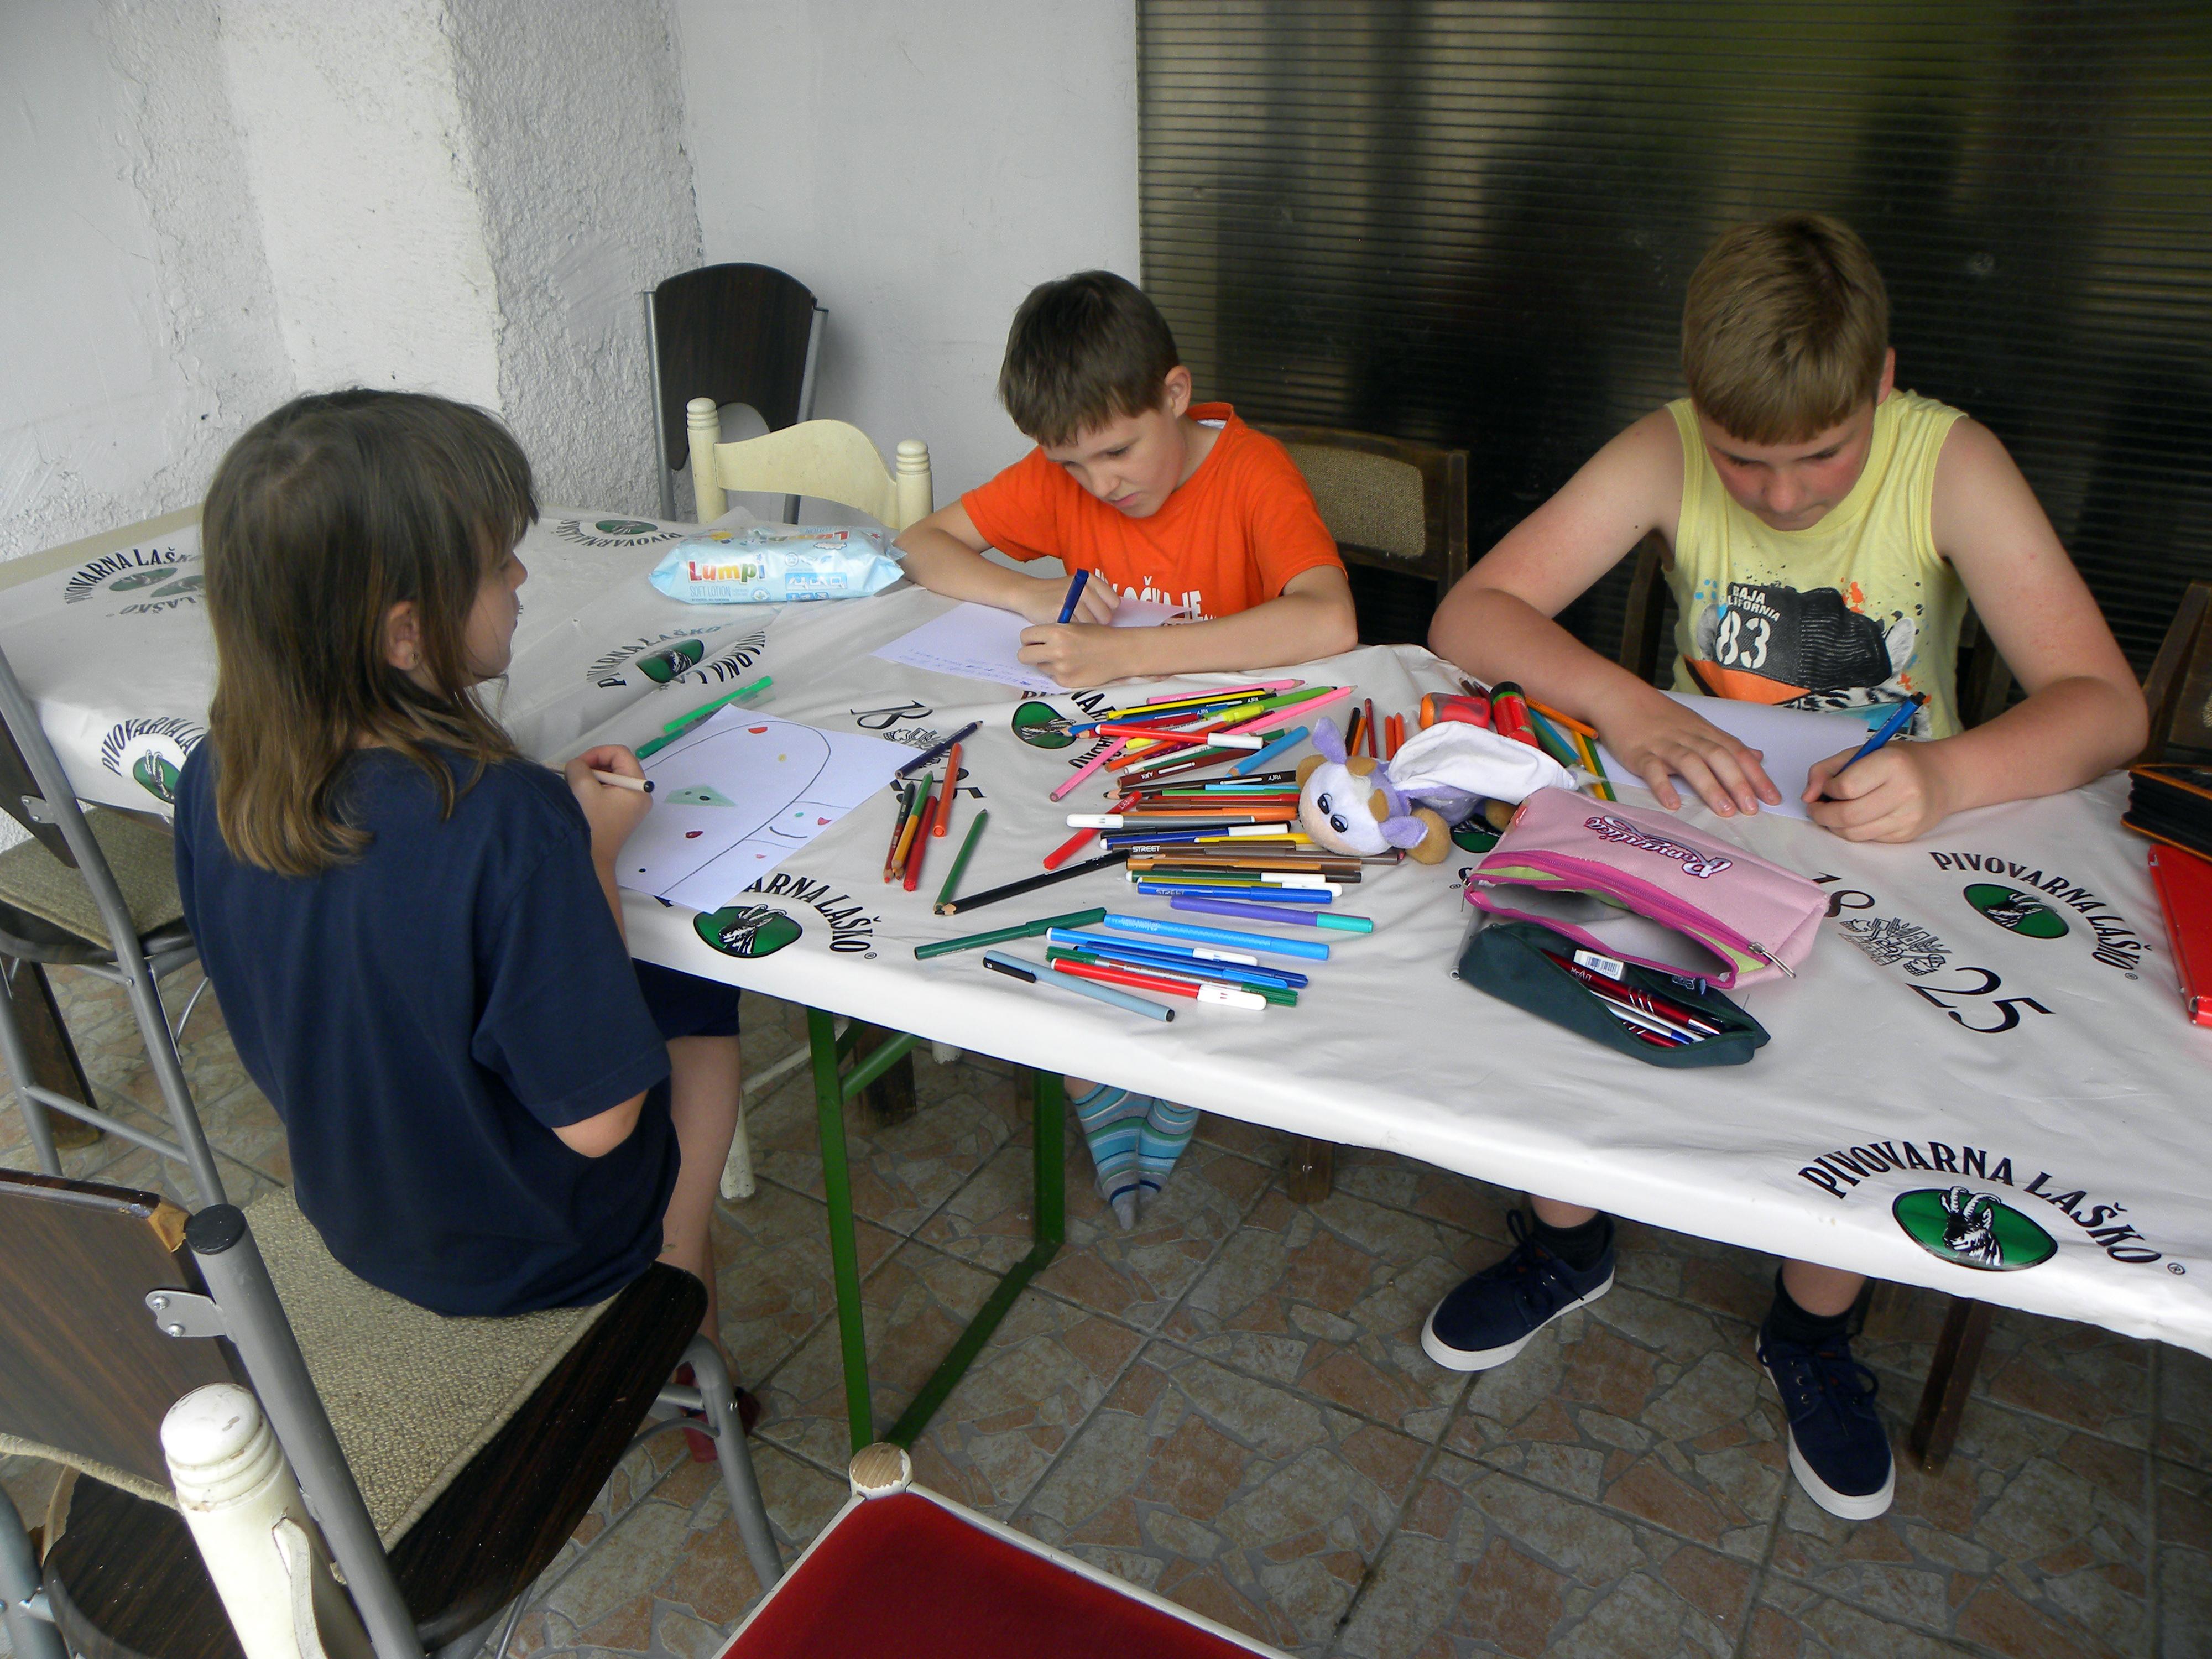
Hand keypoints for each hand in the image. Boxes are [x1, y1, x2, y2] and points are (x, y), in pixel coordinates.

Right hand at [564, 745, 651, 860]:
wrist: (592, 860)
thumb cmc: (591, 823)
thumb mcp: (582, 787)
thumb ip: (579, 767)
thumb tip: (578, 765)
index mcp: (638, 786)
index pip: (621, 753)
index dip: (598, 752)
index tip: (578, 764)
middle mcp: (641, 793)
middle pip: (619, 763)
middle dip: (594, 764)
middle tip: (575, 773)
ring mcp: (633, 804)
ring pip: (613, 777)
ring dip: (593, 776)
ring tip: (576, 784)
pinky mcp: (623, 812)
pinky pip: (611, 790)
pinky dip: (596, 787)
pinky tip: (582, 795)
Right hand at [1015, 571, 1117, 626]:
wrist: (1029, 594)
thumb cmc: (1056, 594)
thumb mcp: (1079, 586)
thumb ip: (1097, 596)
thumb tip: (1114, 614)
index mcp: (1090, 580)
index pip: (1114, 603)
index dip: (1106, 612)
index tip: (1095, 614)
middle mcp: (1083, 587)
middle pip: (1105, 617)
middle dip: (1096, 623)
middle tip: (1084, 623)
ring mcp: (1072, 600)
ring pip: (1091, 625)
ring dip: (1084, 630)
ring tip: (1074, 626)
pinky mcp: (1060, 613)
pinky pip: (1076, 630)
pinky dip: (1073, 633)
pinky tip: (1066, 628)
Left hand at [1017, 623, 1136, 687]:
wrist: (1120, 652)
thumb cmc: (1099, 636)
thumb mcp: (1074, 624)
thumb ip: (1053, 631)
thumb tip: (1034, 639)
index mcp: (1056, 632)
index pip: (1025, 636)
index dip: (1029, 638)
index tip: (1035, 640)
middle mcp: (1055, 651)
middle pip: (1023, 655)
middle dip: (1029, 653)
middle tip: (1040, 651)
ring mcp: (1060, 668)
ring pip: (1039, 667)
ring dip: (1047, 663)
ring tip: (1067, 657)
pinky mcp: (1066, 682)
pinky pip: (1053, 677)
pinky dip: (1060, 672)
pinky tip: (1075, 666)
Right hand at [1598, 689, 1781, 817]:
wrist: (1620, 698)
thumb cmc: (1659, 716)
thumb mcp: (1697, 726)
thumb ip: (1725, 744)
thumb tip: (1757, 757)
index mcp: (1705, 732)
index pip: (1736, 752)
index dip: (1756, 775)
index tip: (1772, 798)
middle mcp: (1689, 737)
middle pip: (1718, 757)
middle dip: (1738, 783)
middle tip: (1752, 809)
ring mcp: (1664, 745)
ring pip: (1691, 763)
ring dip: (1709, 786)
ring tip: (1724, 811)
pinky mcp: (1639, 753)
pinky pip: (1653, 769)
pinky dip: (1663, 786)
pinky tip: (1673, 804)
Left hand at [1805, 741, 1952, 841]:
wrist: (1942, 777)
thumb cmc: (1897, 761)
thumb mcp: (1861, 753)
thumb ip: (1826, 769)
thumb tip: (1807, 796)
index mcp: (1892, 764)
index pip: (1845, 787)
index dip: (1827, 789)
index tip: (1827, 786)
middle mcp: (1904, 792)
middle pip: (1847, 815)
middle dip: (1822, 815)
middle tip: (1815, 808)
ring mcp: (1908, 817)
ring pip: (1854, 833)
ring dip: (1833, 827)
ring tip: (1831, 814)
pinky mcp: (1907, 835)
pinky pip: (1867, 839)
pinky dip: (1853, 831)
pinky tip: (1855, 818)